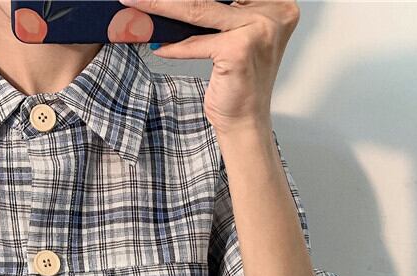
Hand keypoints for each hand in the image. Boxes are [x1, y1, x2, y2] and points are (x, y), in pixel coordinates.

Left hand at [118, 0, 299, 134]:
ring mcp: (258, 29)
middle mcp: (273, 13)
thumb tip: (178, 0)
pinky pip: (195, 43)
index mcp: (278, 5)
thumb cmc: (239, 83)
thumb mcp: (235, 37)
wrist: (245, 122)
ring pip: (198, 10)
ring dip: (162, 7)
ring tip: (138, 4)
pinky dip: (174, 47)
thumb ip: (221, 15)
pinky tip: (159, 47)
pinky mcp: (238, 49)